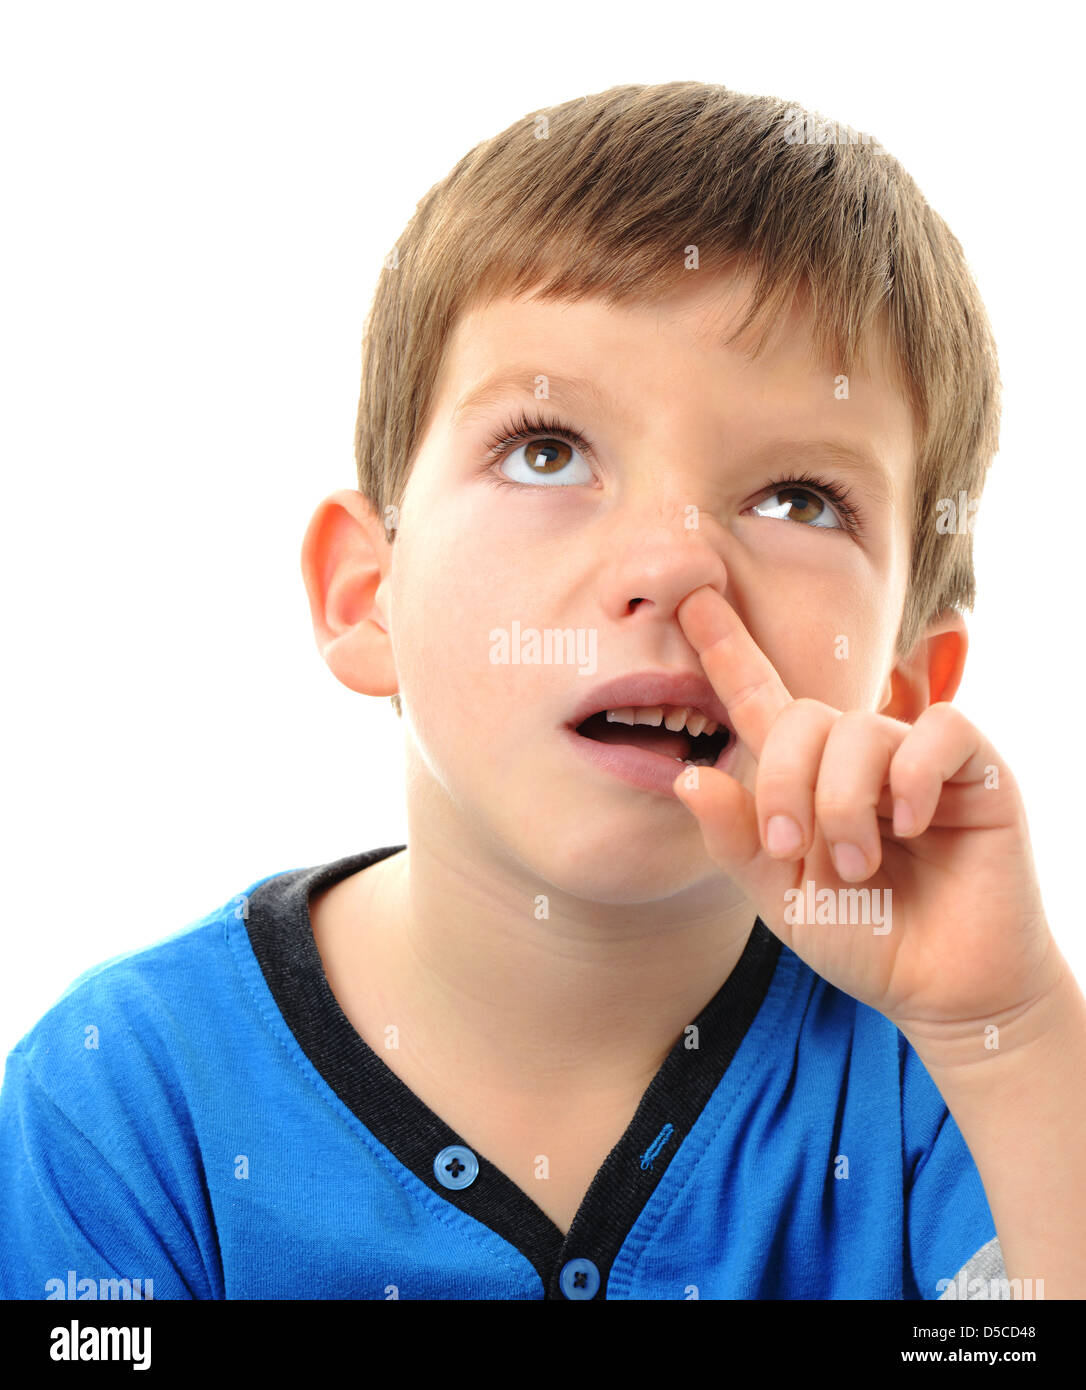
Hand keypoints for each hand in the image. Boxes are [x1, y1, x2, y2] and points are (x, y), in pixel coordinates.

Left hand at [672, 585, 1061, 1058]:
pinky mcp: (975, 767)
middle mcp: (857, 756)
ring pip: (859, 730)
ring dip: (844, 804)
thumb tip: (688, 776)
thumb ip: (737, 840)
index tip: (693, 598)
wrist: (947, 988)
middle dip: (784, 782)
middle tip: (792, 848)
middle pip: (803, 716)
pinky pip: (937, 730)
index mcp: (806, 779)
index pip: (760, 701)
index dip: (726, 650)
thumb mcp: (783, 897)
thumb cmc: (867, 937)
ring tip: (859, 865)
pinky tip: (909, 824)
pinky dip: (911, 777)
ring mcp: (916, 757)